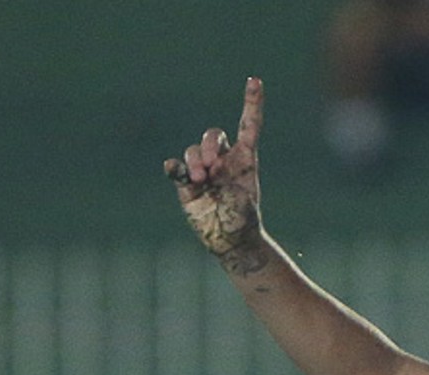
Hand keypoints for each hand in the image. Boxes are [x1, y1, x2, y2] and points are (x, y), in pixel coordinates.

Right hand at [164, 77, 266, 270]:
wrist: (231, 239)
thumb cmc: (243, 219)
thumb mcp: (245, 199)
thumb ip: (228, 179)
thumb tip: (202, 170)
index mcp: (245, 159)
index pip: (248, 125)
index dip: (251, 103)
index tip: (255, 81)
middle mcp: (223, 160)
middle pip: (212, 135)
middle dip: (209, 145)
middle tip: (212, 167)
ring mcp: (203, 170)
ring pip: (193, 150)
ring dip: (194, 161)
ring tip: (201, 180)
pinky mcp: (185, 184)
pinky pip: (175, 168)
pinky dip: (174, 167)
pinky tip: (174, 171)